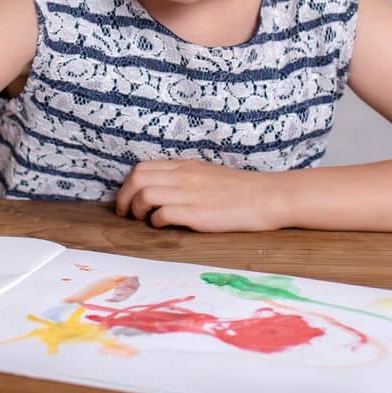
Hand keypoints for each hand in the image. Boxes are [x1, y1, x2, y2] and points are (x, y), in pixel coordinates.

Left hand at [114, 159, 283, 231]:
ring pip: (145, 195)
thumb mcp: (206, 174)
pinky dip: (155, 222)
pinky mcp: (198, 214)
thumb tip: (160, 189)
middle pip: (137, 179)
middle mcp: (184, 177)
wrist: (268, 197)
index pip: (142, 168)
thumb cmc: (240, 190)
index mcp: (185, 166)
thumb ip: (183, 178)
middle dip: (124, 198)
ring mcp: (190, 194)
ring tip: (143, 220)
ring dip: (137, 210)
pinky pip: (163, 215)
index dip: (127, 185)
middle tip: (126, 214)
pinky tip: (163, 226)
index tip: (127, 200)